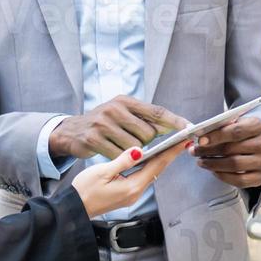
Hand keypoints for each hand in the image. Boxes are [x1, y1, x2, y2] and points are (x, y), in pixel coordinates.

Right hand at [49, 94, 186, 159]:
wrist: (69, 132)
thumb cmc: (101, 125)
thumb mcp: (121, 115)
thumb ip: (145, 120)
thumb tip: (173, 126)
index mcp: (124, 101)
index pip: (156, 111)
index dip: (175, 121)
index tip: (190, 128)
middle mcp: (113, 109)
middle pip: (147, 133)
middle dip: (146, 143)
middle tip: (134, 142)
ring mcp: (102, 124)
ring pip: (134, 147)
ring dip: (133, 153)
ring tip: (120, 147)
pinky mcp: (93, 139)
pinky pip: (119, 155)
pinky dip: (121, 159)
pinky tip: (113, 154)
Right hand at [71, 141, 190, 216]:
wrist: (74, 208)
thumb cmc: (84, 190)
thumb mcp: (102, 172)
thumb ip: (122, 161)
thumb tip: (139, 150)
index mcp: (132, 187)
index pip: (157, 166)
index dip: (171, 152)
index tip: (183, 141)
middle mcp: (136, 192)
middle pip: (157, 170)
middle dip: (169, 155)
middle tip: (181, 140)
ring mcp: (131, 195)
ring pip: (150, 174)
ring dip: (159, 160)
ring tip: (168, 146)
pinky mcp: (126, 194)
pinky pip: (142, 177)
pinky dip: (149, 166)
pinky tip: (149, 158)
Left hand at [192, 116, 260, 187]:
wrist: (256, 146)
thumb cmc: (239, 133)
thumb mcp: (232, 124)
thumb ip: (219, 127)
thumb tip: (200, 135)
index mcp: (259, 126)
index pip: (235, 131)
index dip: (216, 136)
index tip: (199, 140)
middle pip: (233, 149)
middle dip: (209, 151)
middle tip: (194, 151)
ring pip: (235, 165)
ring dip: (213, 164)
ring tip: (200, 161)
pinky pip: (240, 180)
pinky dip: (223, 176)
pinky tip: (213, 171)